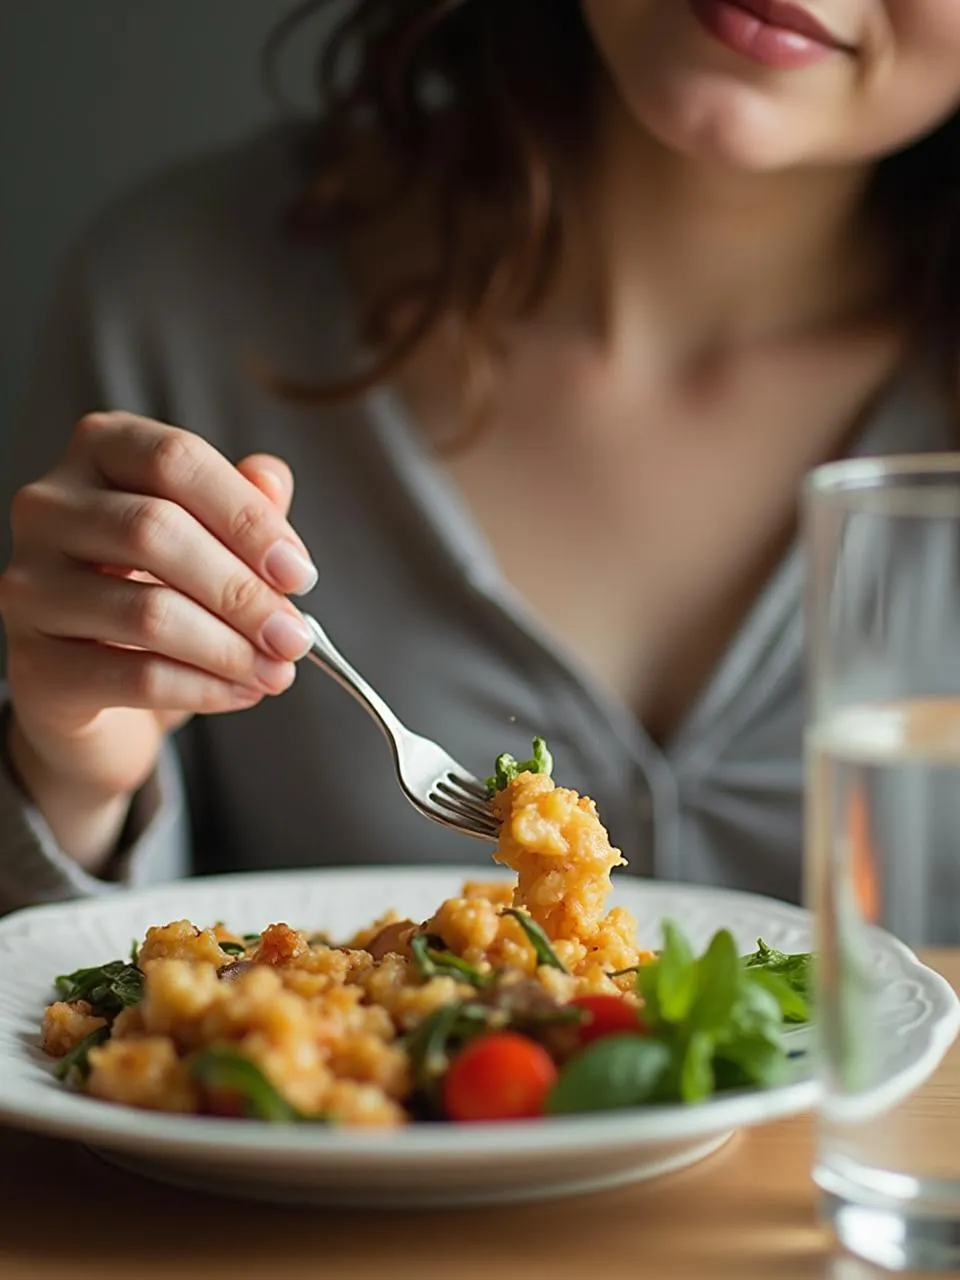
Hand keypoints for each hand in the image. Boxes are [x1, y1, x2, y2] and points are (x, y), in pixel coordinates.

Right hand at [0, 412, 317, 863]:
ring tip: (277, 671)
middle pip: (156, 531)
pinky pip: (135, 677)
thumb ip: (244, 504)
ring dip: (231, 648)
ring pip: (148, 611)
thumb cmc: (158, 588)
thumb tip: (271, 480)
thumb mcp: (211, 537)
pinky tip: (242, 692)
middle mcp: (48, 507)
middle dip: (243, 592)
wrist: (94, 682)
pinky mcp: (33, 663)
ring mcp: (30, 585)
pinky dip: (204, 688)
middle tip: (295, 635)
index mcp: (99, 451)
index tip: (299, 573)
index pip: (175, 460)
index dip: (247, 517)